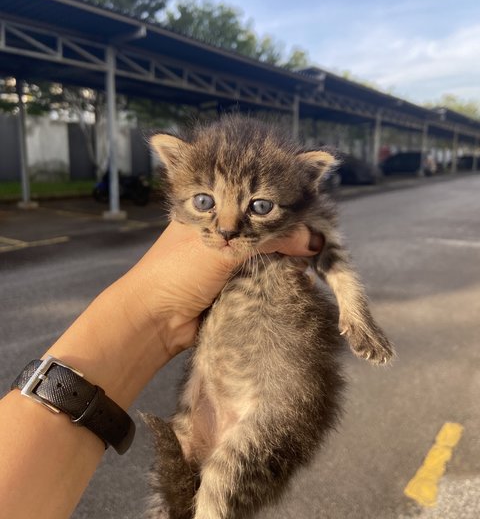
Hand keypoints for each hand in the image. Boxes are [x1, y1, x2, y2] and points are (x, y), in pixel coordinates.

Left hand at [118, 221, 323, 358]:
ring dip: (286, 256)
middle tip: (312, 243)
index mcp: (212, 210)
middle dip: (288, 232)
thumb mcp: (222, 248)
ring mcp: (229, 259)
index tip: (306, 215)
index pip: (254, 199)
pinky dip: (280, 276)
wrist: (155, 319)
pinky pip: (265, 276)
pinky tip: (300, 276)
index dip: (280, 203)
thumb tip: (311, 240)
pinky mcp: (236, 285)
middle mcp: (223, 231)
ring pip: (267, 252)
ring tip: (310, 258)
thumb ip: (267, 240)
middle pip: (265, 225)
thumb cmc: (177, 271)